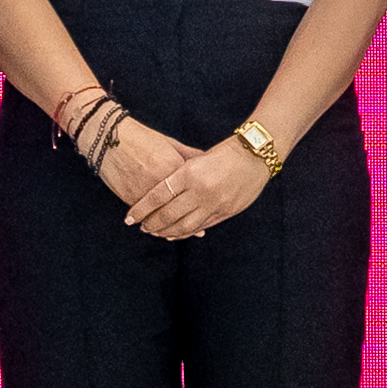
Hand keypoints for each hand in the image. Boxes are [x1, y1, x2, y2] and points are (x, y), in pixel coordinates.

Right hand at [87, 113, 195, 228]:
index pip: (195, 190)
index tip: (207, 211)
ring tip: (176, 233)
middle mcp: (164, 183)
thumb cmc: (142, 139)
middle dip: (190, 221)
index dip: (201, 202)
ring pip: (163, 217)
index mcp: (177, 167)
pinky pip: (145, 216)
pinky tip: (155, 229)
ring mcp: (148, 193)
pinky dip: (150, 222)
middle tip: (197, 231)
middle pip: (181, 208)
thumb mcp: (170, 143)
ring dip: (169, 227)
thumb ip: (189, 155)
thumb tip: (206, 161)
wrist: (109, 139)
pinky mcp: (132, 199)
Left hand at [119, 120, 269, 241]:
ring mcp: (213, 203)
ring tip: (155, 232)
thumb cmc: (224, 153)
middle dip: (152, 223)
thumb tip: (158, 189)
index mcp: (189, 173)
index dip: (141, 209)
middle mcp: (200, 190)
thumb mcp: (198, 157)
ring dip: (166, 232)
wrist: (256, 156)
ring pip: (183, 225)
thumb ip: (180, 173)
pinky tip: (175, 234)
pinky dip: (185, 232)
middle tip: (141, 227)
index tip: (130, 218)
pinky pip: (200, 227)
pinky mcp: (225, 212)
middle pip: (168, 214)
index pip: (158, 196)